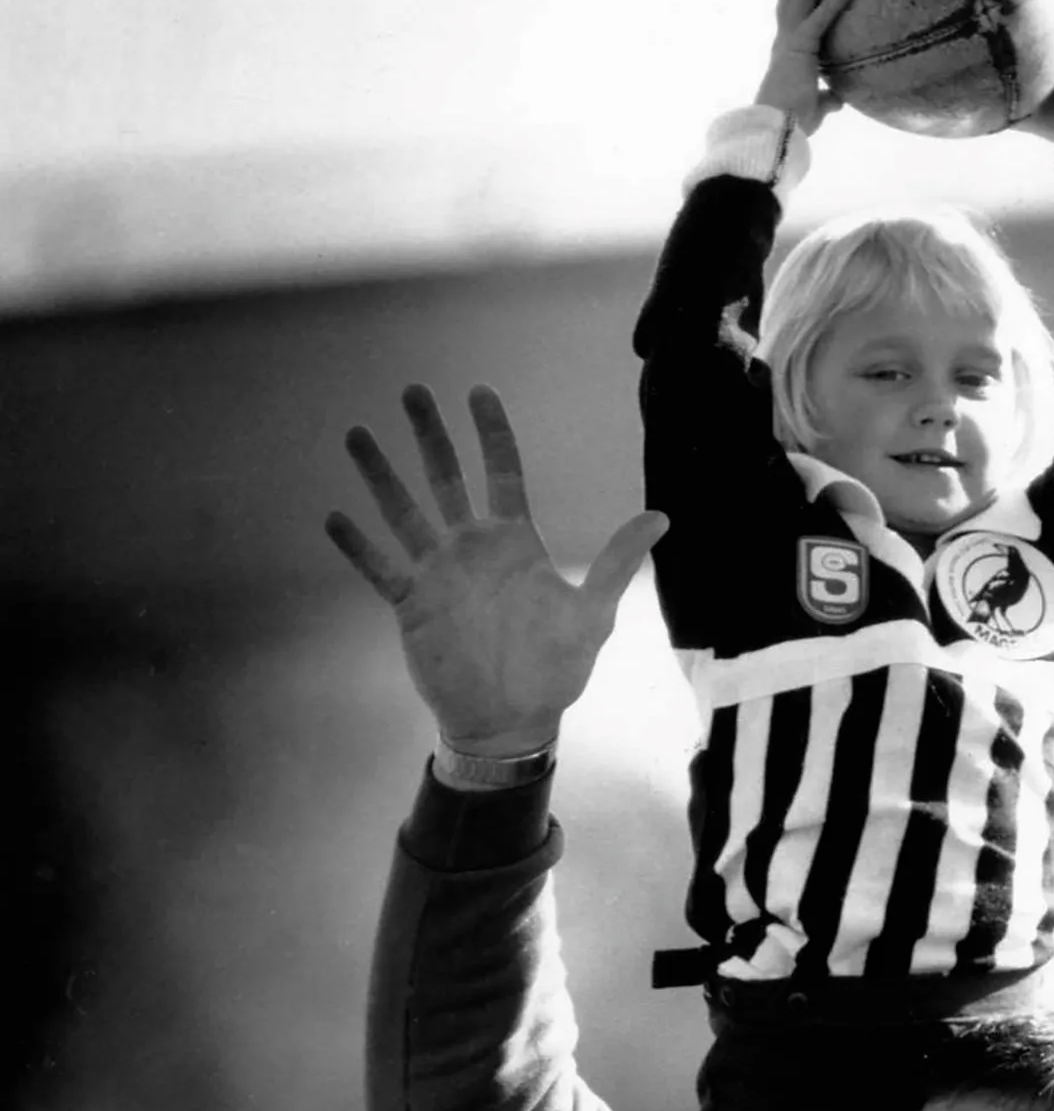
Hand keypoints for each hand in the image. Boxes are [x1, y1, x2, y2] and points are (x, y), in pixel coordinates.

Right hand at [325, 385, 663, 755]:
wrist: (513, 720)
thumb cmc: (555, 670)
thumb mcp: (592, 613)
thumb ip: (617, 561)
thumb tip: (662, 517)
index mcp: (515, 542)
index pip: (502, 471)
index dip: (492, 432)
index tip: (478, 391)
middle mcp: (472, 548)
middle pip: (446, 478)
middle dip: (430, 435)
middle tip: (412, 390)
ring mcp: (438, 574)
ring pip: (404, 512)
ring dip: (380, 475)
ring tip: (356, 435)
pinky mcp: (411, 604)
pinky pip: (380, 568)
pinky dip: (357, 545)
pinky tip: (333, 517)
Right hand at [754, 0, 850, 135]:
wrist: (778, 132)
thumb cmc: (793, 123)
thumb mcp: (814, 106)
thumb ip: (826, 98)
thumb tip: (839, 100)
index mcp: (787, 48)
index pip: (795, 7)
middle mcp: (784, 37)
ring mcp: (790, 39)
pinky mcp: (800, 49)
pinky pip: (820, 21)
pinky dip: (834, 5)